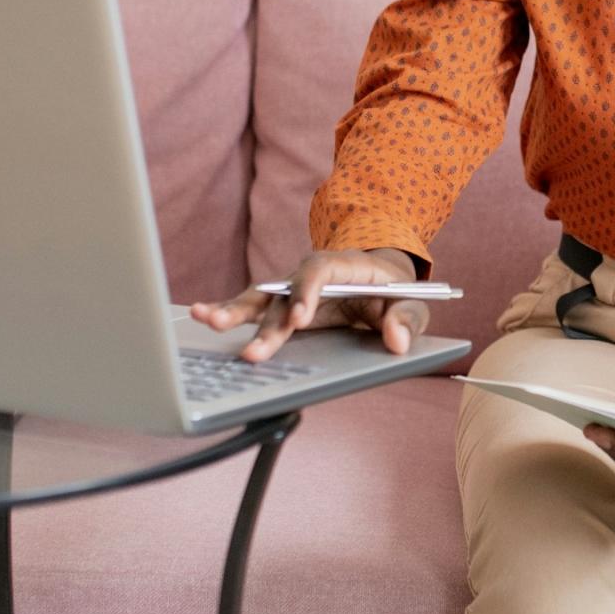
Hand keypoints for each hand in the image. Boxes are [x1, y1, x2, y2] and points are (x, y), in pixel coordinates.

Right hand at [188, 247, 427, 363]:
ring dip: (234, 312)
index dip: (307, 294)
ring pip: (261, 299)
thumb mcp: (413, 302)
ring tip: (206, 320)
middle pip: (282, 292)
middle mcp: (311, 275)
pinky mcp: (284, 307)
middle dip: (264, 320)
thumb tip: (397, 340)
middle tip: (250, 348)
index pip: (319, 272)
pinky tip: (202, 315)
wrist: (384, 280)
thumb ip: (407, 319)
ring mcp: (294, 290)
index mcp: (344, 266)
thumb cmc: (396, 292)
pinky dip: (231, 312)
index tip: (300, 320)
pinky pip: (256, 309)